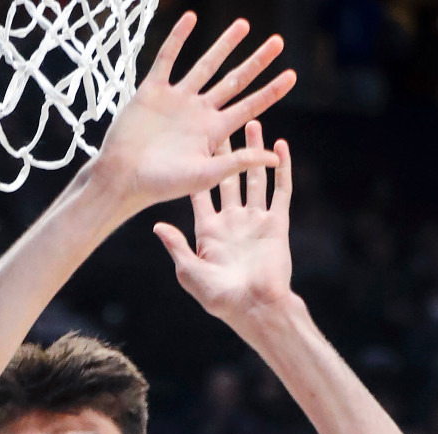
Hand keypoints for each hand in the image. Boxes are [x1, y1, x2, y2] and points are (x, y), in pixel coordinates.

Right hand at [93, 15, 294, 218]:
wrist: (121, 178)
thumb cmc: (160, 184)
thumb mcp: (205, 176)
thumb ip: (238, 162)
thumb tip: (275, 158)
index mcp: (213, 132)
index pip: (249, 106)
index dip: (271, 91)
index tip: (292, 75)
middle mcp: (198, 113)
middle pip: (234, 81)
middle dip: (256, 62)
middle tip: (278, 43)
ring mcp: (176, 100)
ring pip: (206, 65)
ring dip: (224, 45)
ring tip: (244, 25)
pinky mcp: (152, 91)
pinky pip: (167, 58)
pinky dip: (177, 38)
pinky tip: (190, 18)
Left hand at [154, 122, 292, 322]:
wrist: (255, 307)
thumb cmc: (220, 298)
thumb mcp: (190, 272)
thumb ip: (176, 246)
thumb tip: (156, 225)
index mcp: (209, 231)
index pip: (200, 192)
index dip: (195, 168)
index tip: (188, 143)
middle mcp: (232, 222)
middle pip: (227, 178)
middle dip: (225, 151)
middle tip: (222, 122)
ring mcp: (255, 221)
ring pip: (254, 178)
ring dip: (253, 152)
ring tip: (254, 124)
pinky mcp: (276, 224)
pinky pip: (280, 190)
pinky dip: (281, 167)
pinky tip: (280, 146)